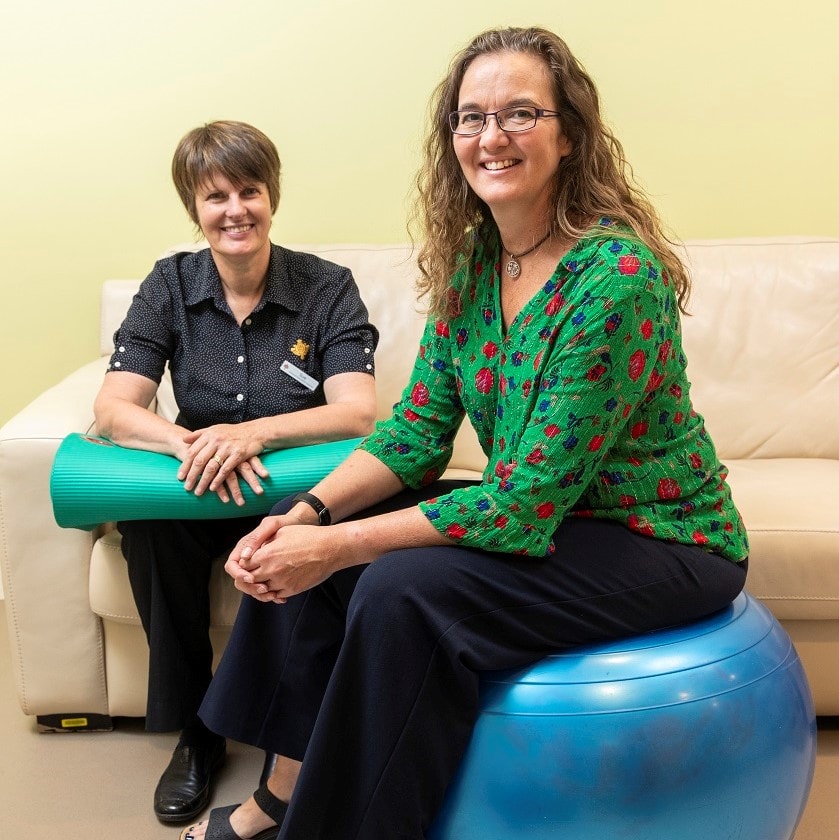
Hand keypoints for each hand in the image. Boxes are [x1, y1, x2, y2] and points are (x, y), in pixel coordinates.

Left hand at [177, 423, 268, 503]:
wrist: (255, 431)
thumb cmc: (234, 432)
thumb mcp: (215, 429)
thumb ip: (199, 434)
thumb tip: (183, 439)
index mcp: (209, 435)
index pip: (192, 452)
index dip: (185, 465)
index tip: (180, 477)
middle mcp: (216, 440)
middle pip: (200, 461)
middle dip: (192, 476)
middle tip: (187, 487)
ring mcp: (227, 447)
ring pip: (211, 467)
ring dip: (204, 481)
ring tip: (198, 491)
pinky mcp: (238, 454)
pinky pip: (225, 470)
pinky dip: (218, 480)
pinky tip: (213, 488)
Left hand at [224, 516, 348, 602]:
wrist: (330, 549)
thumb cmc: (308, 536)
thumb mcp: (283, 532)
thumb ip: (265, 543)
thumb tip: (255, 550)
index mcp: (266, 554)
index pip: (243, 565)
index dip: (243, 565)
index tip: (247, 564)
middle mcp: (271, 570)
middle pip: (249, 580)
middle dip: (248, 578)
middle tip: (252, 575)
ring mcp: (281, 582)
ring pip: (261, 590)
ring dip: (260, 586)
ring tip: (264, 582)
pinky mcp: (292, 590)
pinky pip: (275, 596)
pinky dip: (273, 593)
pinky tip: (276, 587)